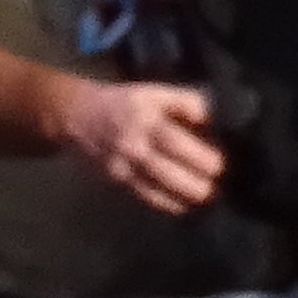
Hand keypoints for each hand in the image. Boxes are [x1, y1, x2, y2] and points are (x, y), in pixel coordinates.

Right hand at [54, 73, 224, 211]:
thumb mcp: (155, 92)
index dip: (201, 157)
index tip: (221, 166)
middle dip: (197, 184)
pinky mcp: (117, 182)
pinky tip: (185, 206)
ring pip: (158, 191)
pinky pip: (146, 198)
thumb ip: (187, 103)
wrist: (77, 117)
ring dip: (186, 198)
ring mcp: (123, 167)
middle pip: (168, 172)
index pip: (176, 142)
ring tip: (206, 199)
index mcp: (145, 119)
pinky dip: (168, 205)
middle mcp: (133, 146)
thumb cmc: (125, 102)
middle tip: (217, 187)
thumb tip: (219, 120)